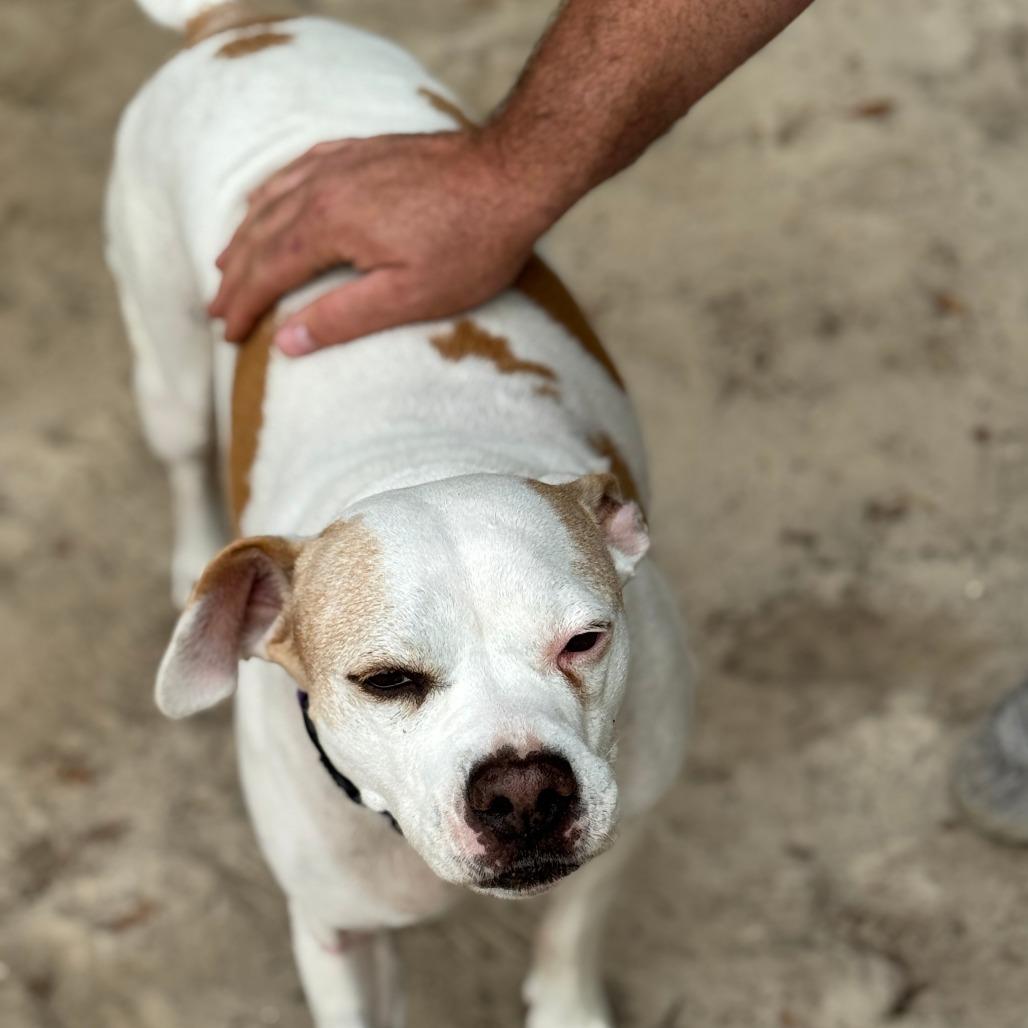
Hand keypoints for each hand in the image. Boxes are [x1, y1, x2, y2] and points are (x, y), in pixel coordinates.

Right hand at [208, 131, 549, 354]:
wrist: (512, 174)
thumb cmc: (470, 244)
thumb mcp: (409, 298)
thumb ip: (343, 319)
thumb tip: (285, 342)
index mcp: (327, 226)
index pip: (268, 272)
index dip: (244, 305)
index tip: (227, 333)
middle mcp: (322, 188)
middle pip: (260, 236)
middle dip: (234, 276)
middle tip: (216, 309)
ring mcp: (341, 163)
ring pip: (272, 200)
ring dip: (244, 235)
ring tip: (224, 262)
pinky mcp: (362, 151)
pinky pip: (297, 169)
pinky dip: (271, 191)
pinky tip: (264, 199)